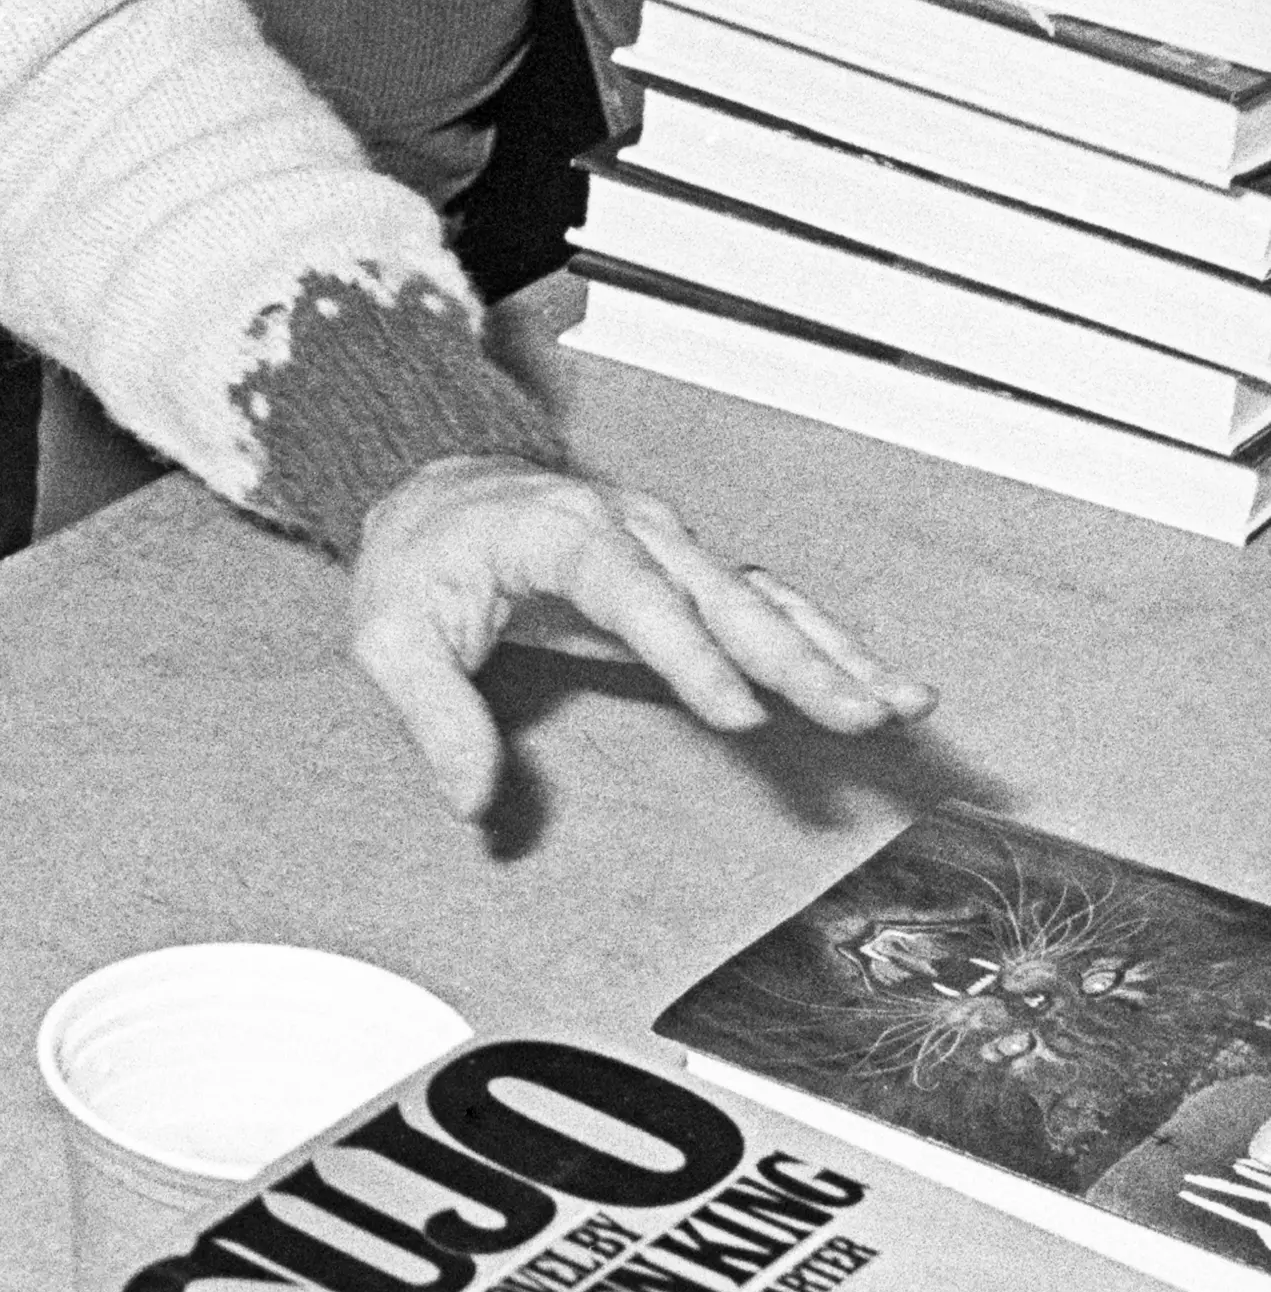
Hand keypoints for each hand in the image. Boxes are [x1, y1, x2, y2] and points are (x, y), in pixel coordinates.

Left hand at [347, 455, 931, 821]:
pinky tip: (887, 687)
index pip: (635, 594)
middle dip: (796, 660)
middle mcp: (631, 531)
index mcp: (560, 532)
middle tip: (856, 716)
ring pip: (764, 602)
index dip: (691, 654)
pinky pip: (768, 610)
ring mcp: (668, 551)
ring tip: (902, 705)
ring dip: (836, 654)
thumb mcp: (389, 636)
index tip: (738, 713)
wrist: (433, 493)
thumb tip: (471, 798)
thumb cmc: (417, 558)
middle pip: (724, 598)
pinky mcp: (686, 579)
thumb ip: (435, 717)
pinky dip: (830, 648)